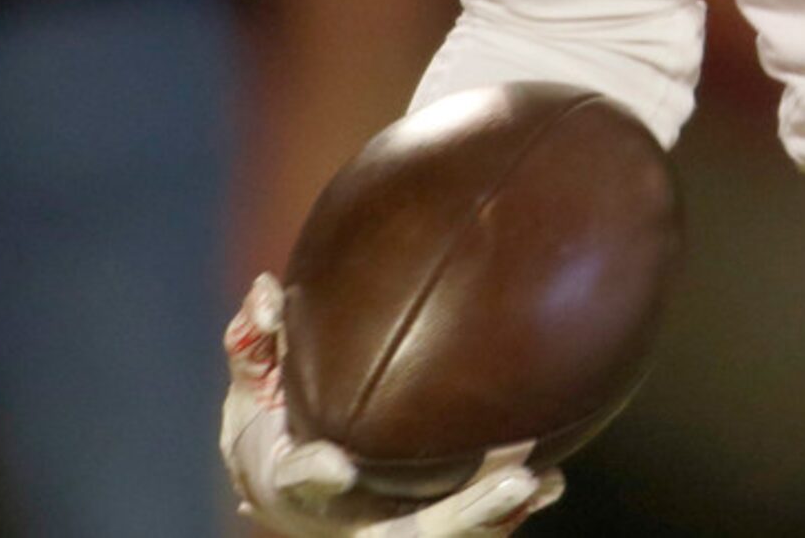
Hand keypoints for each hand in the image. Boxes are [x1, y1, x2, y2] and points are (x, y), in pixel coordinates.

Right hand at [221, 275, 563, 535]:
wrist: (297, 496)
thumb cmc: (276, 427)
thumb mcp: (253, 393)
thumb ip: (256, 345)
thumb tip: (266, 290)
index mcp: (289, 486)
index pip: (300, 482)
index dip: (315, 474)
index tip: (340, 466)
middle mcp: (344, 523)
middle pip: (400, 536)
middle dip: (460, 514)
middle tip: (516, 481)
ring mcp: (387, 531)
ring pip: (442, 537)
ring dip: (491, 514)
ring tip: (536, 481)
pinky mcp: (423, 530)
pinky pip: (472, 532)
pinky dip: (507, 514)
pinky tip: (551, 484)